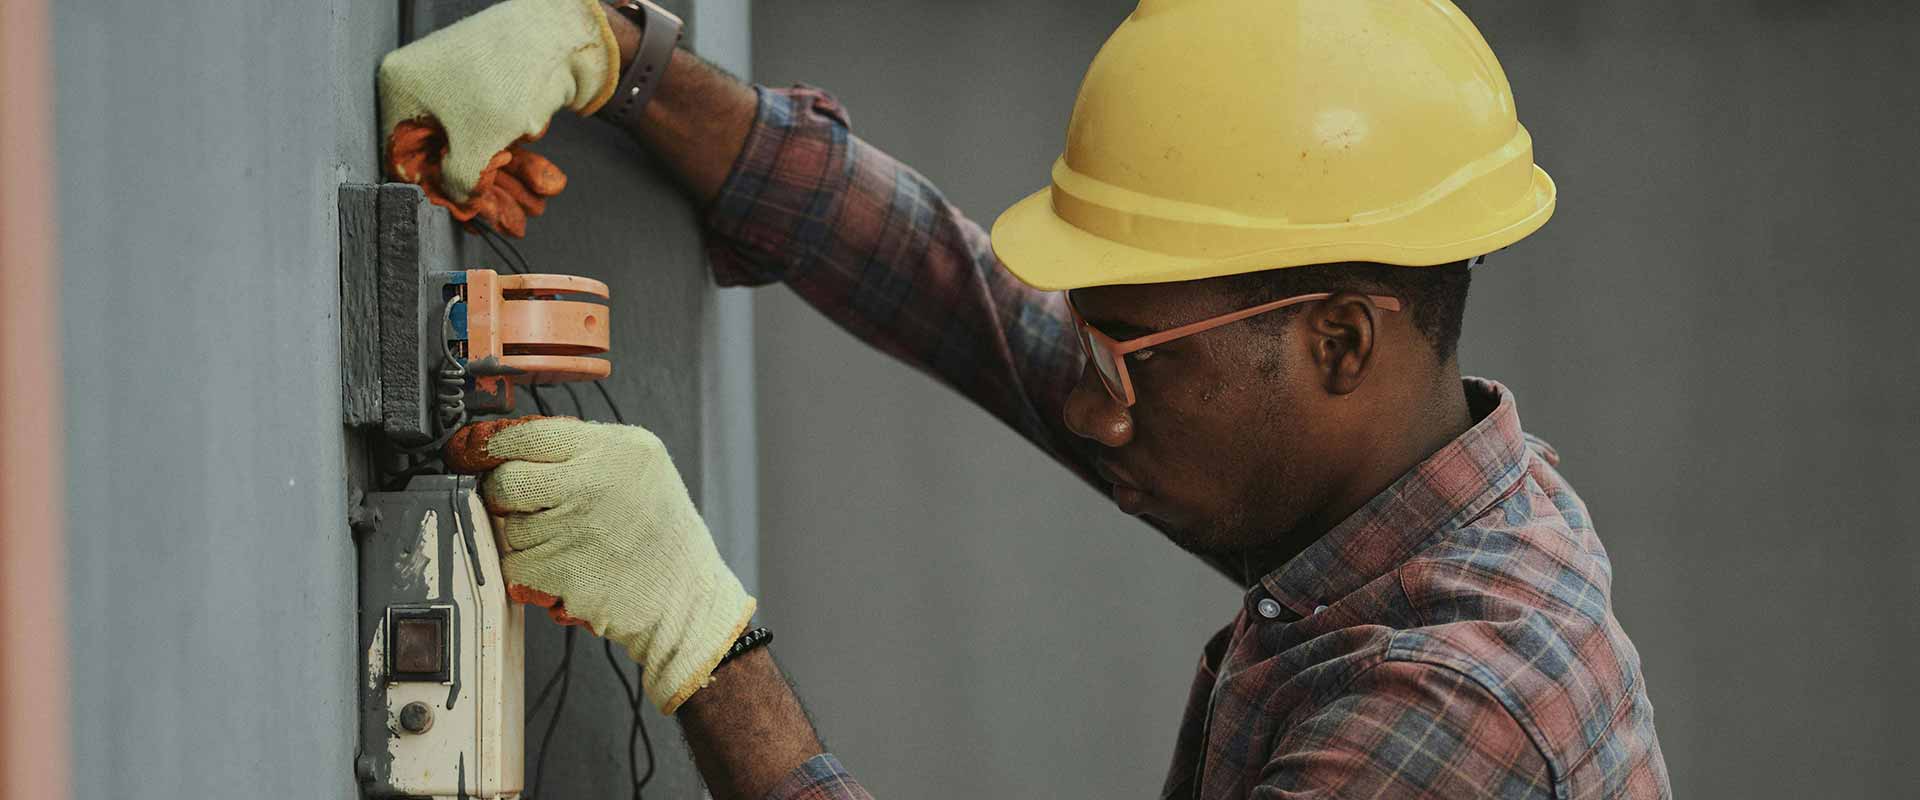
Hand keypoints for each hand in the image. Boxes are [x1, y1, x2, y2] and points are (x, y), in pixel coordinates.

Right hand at [378, 0, 619, 234]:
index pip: (402, 154)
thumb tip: (459, 201)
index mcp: (400, 87)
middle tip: (503, 219)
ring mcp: (459, 84)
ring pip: (475, 144)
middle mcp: (423, 83)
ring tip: (529, 208)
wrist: (560, 34)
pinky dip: (516, 156)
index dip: (432, 189)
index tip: (459, 214)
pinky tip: (539, 184)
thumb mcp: (476, 145)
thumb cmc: (507, 79)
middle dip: (479, 188)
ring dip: (504, 180)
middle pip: (443, 152)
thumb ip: (460, 181)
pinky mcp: (490, 88)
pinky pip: (495, 130)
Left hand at [445, 416, 756, 713]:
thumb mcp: (642, 467)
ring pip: (507, 526)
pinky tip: (563, 568)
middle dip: (503, 495)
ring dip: (523, 538)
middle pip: (505, 479)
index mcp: (617, 447)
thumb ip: (585, 449)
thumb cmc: (662, 535)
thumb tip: (513, 442)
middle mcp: (594, 480)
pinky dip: (528, 571)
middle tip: (523, 506)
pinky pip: (513, 564)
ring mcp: (575, 526)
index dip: (493, 445)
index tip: (477, 452)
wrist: (685, 598)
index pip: (528, 432)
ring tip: (565, 543)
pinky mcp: (559, 569)